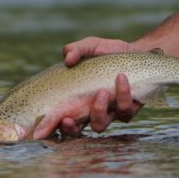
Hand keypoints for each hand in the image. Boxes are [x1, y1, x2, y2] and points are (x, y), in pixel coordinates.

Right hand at [29, 37, 146, 139]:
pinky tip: (122, 78)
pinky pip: (124, 111)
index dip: (48, 127)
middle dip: (70, 129)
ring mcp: (109, 113)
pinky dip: (122, 94)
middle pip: (75, 131)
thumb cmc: (110, 53)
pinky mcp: (127, 111)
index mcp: (77, 99)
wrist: (140, 54)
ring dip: (98, 109)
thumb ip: (77, 49)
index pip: (58, 117)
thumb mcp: (92, 46)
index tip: (39, 132)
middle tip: (68, 119)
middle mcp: (90, 110)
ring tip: (102, 91)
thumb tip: (67, 59)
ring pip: (99, 125)